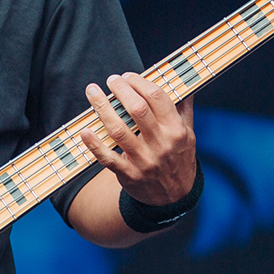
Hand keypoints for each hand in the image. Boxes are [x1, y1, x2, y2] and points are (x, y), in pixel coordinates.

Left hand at [79, 71, 196, 205]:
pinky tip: (84, 131)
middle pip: (137, 110)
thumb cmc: (179, 158)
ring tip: (92, 92)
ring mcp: (144, 160)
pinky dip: (94, 145)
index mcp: (176, 130)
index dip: (140, 82)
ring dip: (102, 108)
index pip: (157, 98)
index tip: (127, 76)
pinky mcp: (129, 174)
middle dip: (121, 90)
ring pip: (118, 130)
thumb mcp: (189, 134)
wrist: (174, 197)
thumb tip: (184, 83)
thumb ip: (184, 109)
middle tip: (111, 80)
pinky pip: (108, 158)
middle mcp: (161, 144)